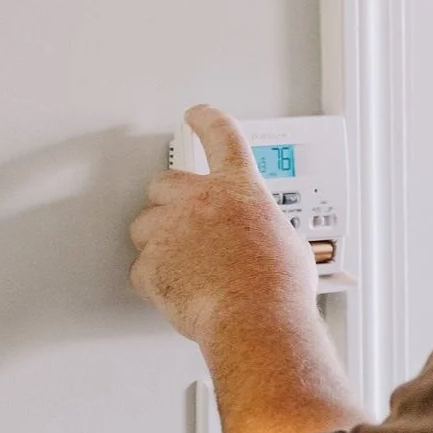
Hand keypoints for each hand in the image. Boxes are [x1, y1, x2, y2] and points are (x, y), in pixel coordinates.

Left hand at [129, 105, 318, 347]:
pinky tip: (178, 291)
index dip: (208, 121)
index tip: (198, 114)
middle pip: (165, 182)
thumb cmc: (278, 289)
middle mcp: (201, 200)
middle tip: (183, 220)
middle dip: (170, 199)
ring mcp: (171, 230)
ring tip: (182, 265)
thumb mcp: (290, 245)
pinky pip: (142, 269)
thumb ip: (266, 230)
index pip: (222, 137)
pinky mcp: (151, 264)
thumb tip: (267, 242)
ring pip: (144, 224)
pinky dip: (155, 281)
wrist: (255, 319)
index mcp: (240, 189)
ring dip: (157, 239)